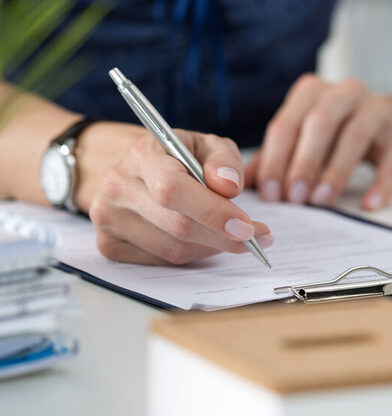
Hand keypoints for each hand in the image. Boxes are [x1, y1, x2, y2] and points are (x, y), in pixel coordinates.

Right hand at [75, 123, 272, 264]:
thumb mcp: (205, 146)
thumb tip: (229, 187)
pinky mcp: (110, 245)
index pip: (173, 189)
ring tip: (227, 235)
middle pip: (177, 226)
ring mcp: (108, 219)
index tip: (246, 227)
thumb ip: (223, 160)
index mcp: (141, 155)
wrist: (134, 171)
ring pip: (173, 250)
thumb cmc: (176, 158)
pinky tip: (200, 240)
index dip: (212, 212)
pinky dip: (191, 255)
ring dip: (210, 247)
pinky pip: (162, 262)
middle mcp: (117, 187)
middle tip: (253, 238)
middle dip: (222, 237)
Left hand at [249, 74, 391, 209]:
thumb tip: (241, 186)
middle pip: (319, 124)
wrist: (391, 125)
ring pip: (355, 135)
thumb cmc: (335, 137)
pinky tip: (370, 205)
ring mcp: (377, 108)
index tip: (270, 194)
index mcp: (310, 93)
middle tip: (294, 198)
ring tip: (322, 201)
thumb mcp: (301, 141)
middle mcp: (343, 92)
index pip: (286, 124)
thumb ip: (272, 160)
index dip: (275, 160)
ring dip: (336, 171)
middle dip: (303, 163)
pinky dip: (382, 182)